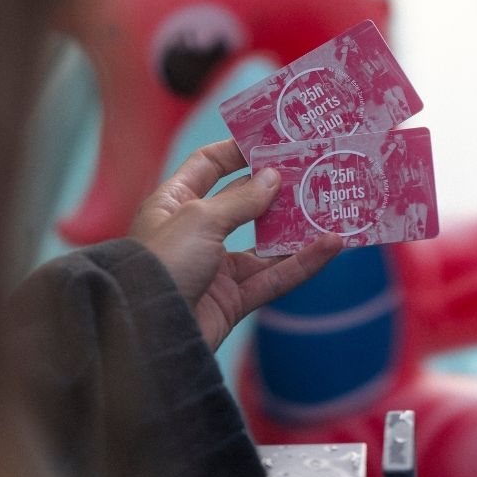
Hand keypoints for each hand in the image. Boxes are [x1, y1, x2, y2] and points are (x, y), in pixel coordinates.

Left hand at [131, 139, 342, 350]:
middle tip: (313, 173)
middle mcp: (194, 233)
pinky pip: (273, 279)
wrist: (145, 334)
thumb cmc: (163, 263)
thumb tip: (273, 177)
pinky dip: (302, 264)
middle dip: (278, 191)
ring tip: (331, 210)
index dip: (239, 151)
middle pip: (243, 204)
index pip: (208, 165)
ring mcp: (214, 268)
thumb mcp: (201, 219)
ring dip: (297, 230)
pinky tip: (331, 246)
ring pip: (264, 245)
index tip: (274, 142)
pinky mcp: (231, 301)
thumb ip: (241, 199)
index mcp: (174, 203)